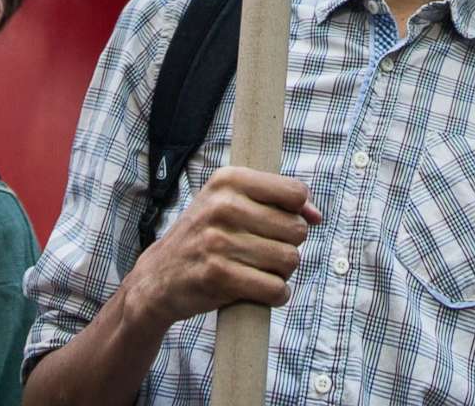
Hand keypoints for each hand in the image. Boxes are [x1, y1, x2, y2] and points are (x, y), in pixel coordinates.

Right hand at [124, 167, 322, 332]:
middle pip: (297, 230)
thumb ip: (277, 203)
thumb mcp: (229, 204)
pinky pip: (275, 288)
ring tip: (260, 270)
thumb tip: (317, 216)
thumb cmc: (204, 236)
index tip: (280, 224)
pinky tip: (261, 290)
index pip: (295, 192)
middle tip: (265, 252)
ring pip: (290, 260)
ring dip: (282, 272)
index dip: (297, 213)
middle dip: (289, 245)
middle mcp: (223, 206)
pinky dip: (276, 295)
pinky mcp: (218, 276)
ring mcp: (219, 241)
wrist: (157, 277)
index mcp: (228, 180)